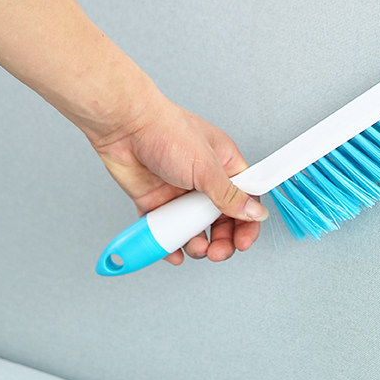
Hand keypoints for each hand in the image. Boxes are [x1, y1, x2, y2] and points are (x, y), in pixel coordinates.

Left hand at [91, 90, 267, 263]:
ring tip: (194, 248)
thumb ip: (230, 196)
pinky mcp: (157, 204)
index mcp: (224, 167)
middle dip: (222, 242)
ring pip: (195, 231)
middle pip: (221, 222)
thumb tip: (256, 213)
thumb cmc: (166, 130)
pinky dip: (170, 245)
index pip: (244, 202)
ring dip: (197, 245)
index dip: (247, 225)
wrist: (123, 125)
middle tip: (216, 253)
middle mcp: (204, 183)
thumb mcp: (207, 167)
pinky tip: (173, 252)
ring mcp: (180, 195)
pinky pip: (167, 231)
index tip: (243, 243)